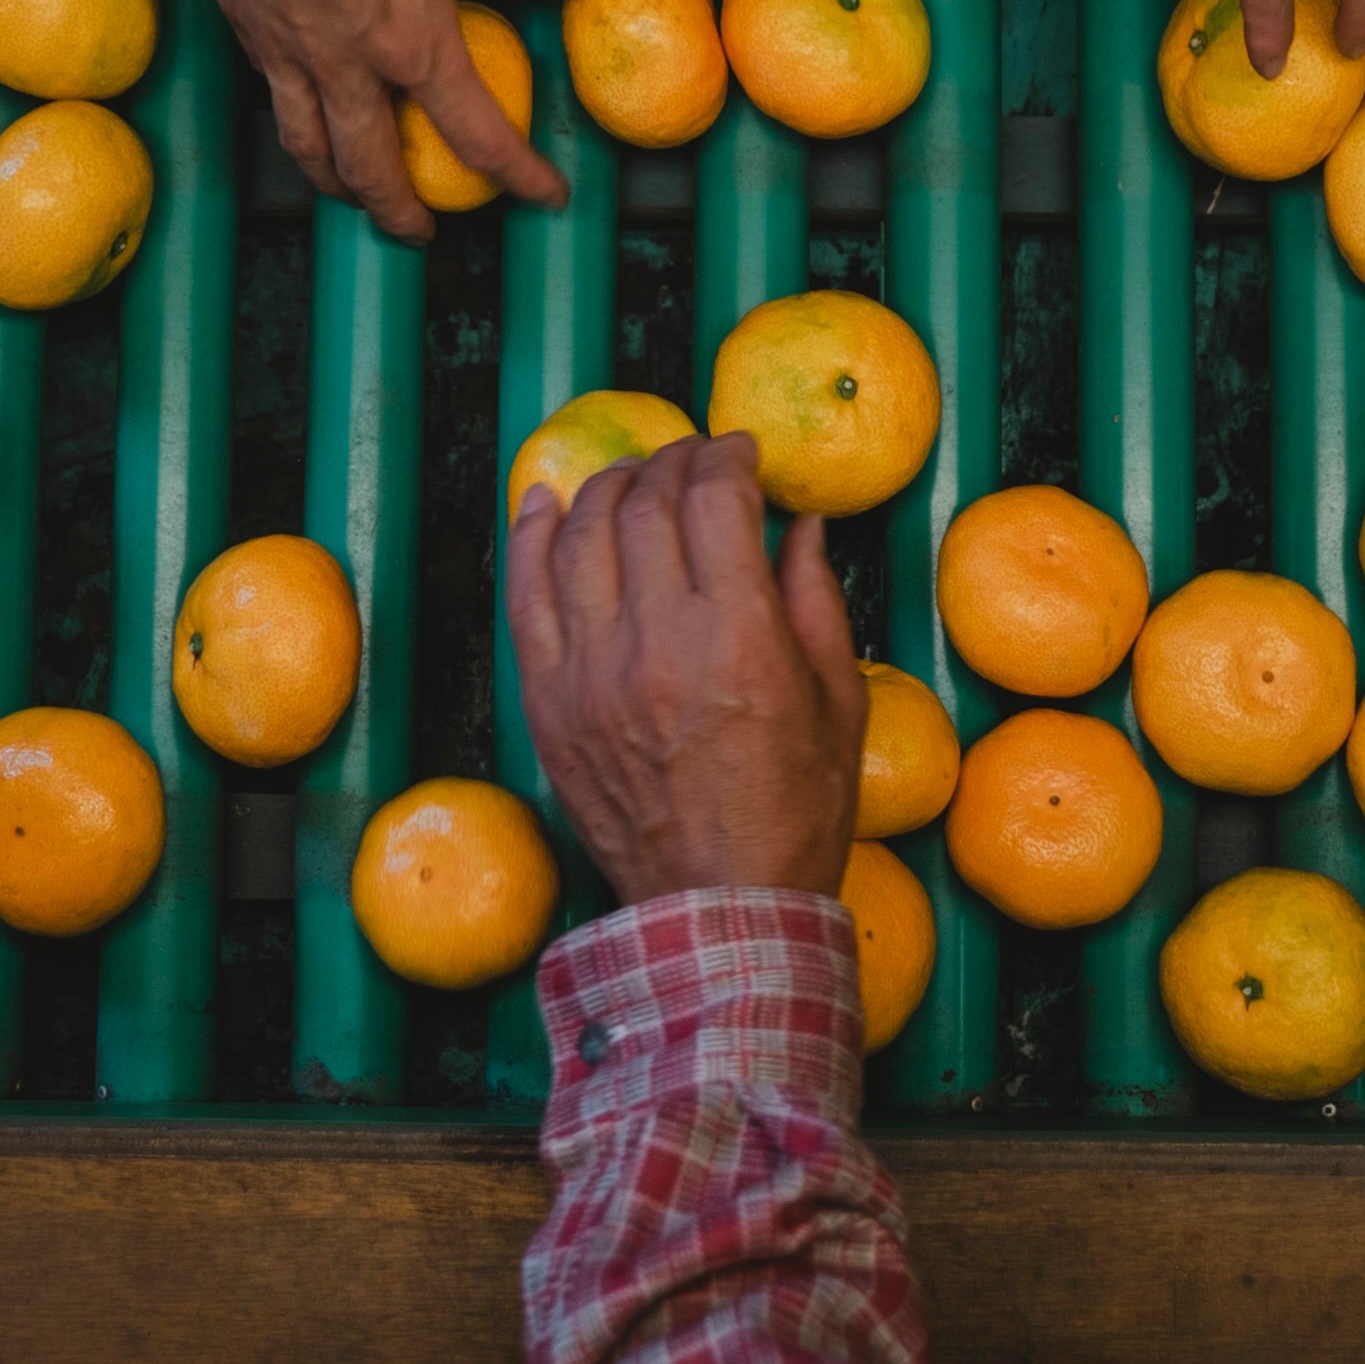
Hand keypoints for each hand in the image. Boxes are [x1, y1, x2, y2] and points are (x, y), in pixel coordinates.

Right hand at [68, 0, 593, 242]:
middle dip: (402, 213)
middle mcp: (346, 65)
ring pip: (310, 149)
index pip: (477, 135)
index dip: (518, 175)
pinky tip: (304, 108)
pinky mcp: (245, 24)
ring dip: (337, 186)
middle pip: (373, 172)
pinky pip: (273, 97)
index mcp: (411, 43)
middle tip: (422, 232)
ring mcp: (287, 50)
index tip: (544, 195)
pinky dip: (295, 122)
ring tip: (353, 193)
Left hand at [504, 434, 867, 905]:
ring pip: (579, 536)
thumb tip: (801, 523)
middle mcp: (655, 644)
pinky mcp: (547, 702)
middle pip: (645, 507)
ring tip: (633, 477)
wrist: (719, 910)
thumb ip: (816, 600)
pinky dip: (530, 536)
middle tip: (694, 462)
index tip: (742, 454)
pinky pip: (524, 595)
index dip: (728, 459)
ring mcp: (589, 672)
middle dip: (673, 464)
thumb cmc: (795, 813)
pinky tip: (545, 502)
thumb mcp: (839, 703)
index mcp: (738, 640)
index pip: (716, 502)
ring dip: (607, 487)